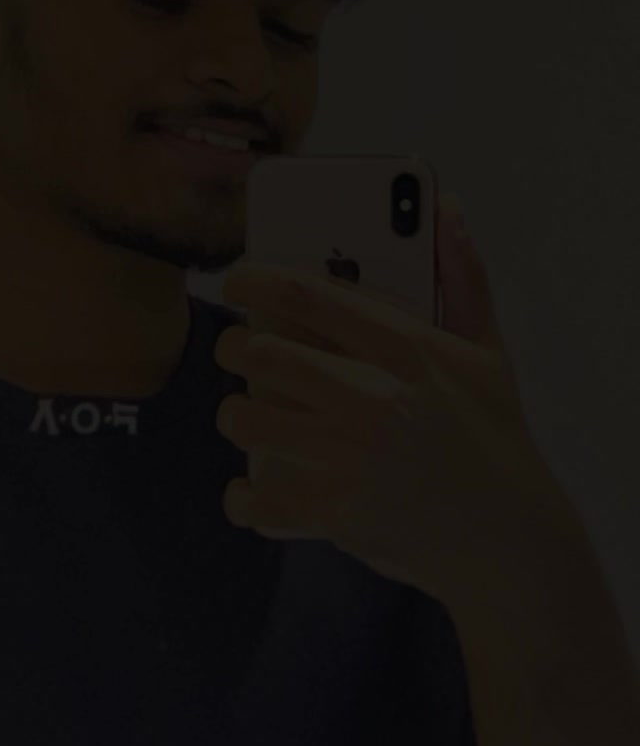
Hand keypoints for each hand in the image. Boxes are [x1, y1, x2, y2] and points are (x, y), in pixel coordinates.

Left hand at [214, 194, 582, 611]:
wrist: (510, 539)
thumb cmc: (494, 437)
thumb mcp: (488, 352)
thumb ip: (464, 274)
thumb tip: (446, 206)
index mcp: (408, 350)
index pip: (307, 295)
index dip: (254, 280)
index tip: (237, 279)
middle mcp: (375, 399)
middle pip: (262, 354)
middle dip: (235, 347)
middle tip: (239, 350)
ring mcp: (352, 458)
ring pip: (247, 419)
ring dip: (234, 413)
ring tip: (246, 411)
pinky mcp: (336, 512)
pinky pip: (257, 497)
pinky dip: (243, 495)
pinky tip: (249, 487)